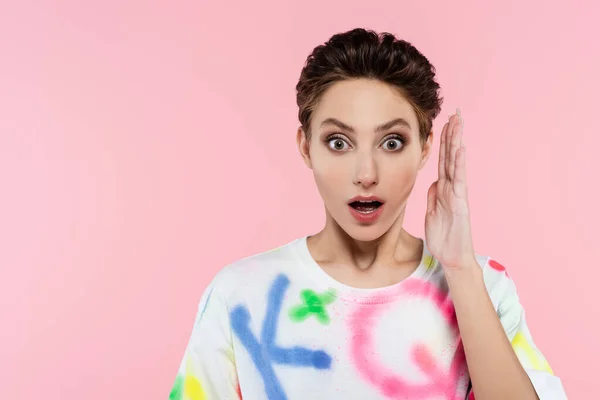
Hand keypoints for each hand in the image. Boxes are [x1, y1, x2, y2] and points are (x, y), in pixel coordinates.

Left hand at [425, 109, 476, 271]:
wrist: (452, 257)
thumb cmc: (443, 237)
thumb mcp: (432, 213)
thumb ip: (433, 197)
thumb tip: (433, 182)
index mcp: (443, 189)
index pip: (443, 161)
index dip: (442, 142)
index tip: (443, 124)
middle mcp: (452, 188)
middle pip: (451, 156)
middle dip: (453, 135)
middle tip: (455, 113)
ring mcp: (458, 194)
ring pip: (456, 163)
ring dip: (457, 142)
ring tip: (458, 123)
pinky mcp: (460, 203)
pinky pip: (459, 180)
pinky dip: (460, 164)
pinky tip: (461, 148)